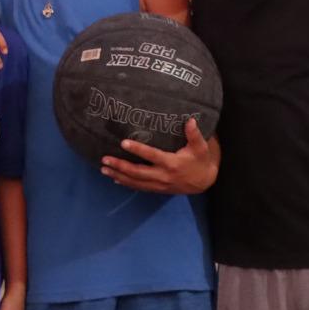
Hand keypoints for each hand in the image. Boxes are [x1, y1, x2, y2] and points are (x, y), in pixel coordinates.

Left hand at [100, 118, 218, 193]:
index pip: (152, 156)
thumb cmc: (200, 161)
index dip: (138, 150)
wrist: (205, 182)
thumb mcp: (201, 147)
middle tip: (105, 160)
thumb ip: (194, 134)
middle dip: (120, 166)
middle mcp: (163, 176)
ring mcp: (159, 185)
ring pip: (136, 182)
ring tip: (104, 170)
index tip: (123, 143)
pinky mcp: (158, 189)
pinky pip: (140, 187)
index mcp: (172, 163)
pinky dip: (127, 184)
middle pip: (138, 172)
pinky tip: (115, 179)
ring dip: (119, 176)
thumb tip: (190, 120)